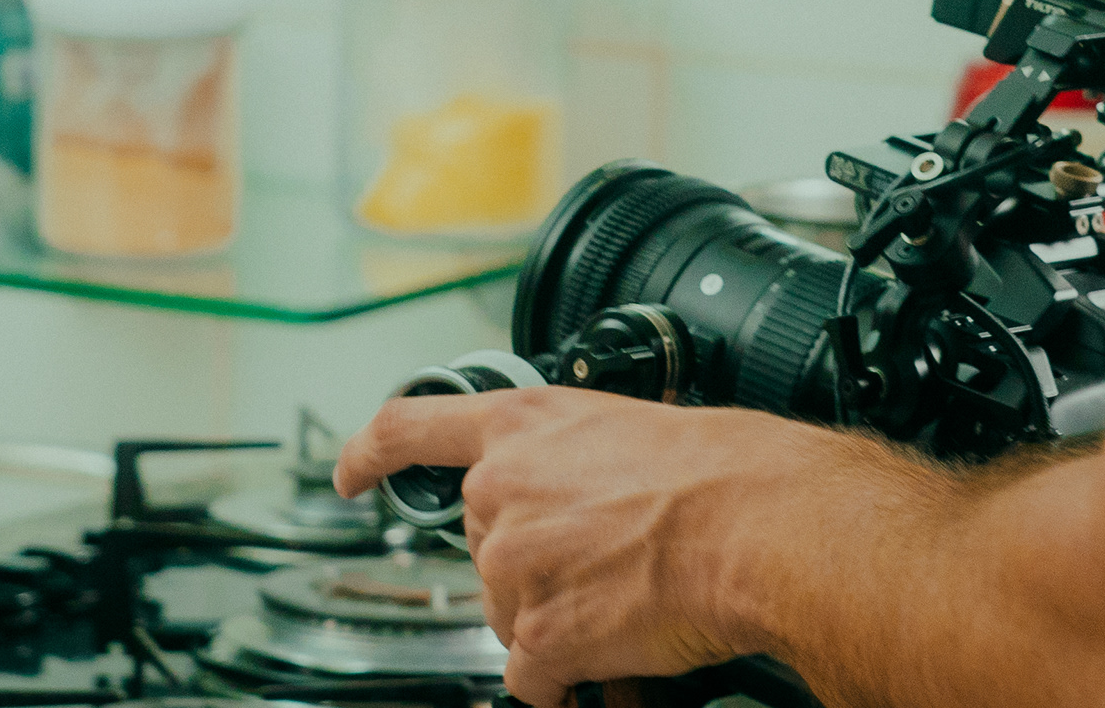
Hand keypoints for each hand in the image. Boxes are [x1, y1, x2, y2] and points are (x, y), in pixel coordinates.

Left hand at [336, 388, 828, 703]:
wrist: (755, 524)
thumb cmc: (719, 472)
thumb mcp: (626, 427)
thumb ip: (571, 458)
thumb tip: (578, 497)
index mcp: (522, 424)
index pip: (410, 428)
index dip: (370, 453)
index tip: (350, 473)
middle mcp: (502, 489)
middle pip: (485, 550)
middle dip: (533, 567)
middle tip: (599, 565)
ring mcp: (513, 565)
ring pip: (509, 616)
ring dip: (556, 621)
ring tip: (622, 602)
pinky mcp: (537, 634)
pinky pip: (532, 680)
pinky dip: (566, 680)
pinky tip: (605, 662)